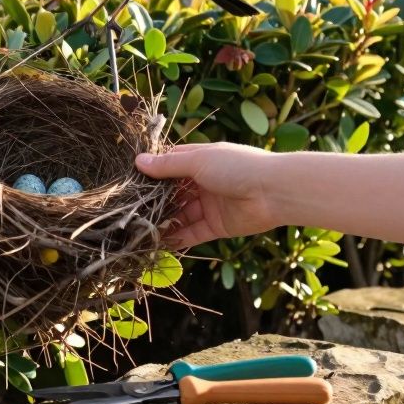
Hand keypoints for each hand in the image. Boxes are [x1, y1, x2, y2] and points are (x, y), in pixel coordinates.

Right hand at [135, 143, 280, 248]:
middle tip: (131, 210)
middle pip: (173, 192)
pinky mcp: (216, 226)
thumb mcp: (199, 161)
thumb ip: (168, 165)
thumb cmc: (237, 167)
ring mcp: (209, 205)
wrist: (273, 192)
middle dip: (155, 200)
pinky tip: (160, 242)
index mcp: (200, 160)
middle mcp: (203, 182)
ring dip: (164, 221)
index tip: (130, 181)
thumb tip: (139, 162)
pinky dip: (178, 237)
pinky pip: (192, 232)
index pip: (170, 165)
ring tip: (141, 229)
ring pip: (181, 214)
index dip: (152, 172)